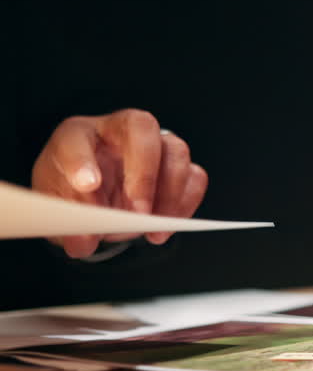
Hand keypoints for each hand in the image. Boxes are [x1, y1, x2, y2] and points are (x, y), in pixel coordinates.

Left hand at [31, 109, 207, 257]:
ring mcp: (154, 146)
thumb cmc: (72, 193)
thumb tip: (84, 243)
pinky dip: (185, 203)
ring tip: (154, 227)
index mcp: (79, 135)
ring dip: (170, 192)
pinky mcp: (178, 167)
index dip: (82, 161)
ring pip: (176, 151)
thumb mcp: (59, 208)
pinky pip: (195, 177)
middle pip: (142, 128)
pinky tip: (166, 227)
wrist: (92, 201)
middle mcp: (119, 132)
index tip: (86, 186)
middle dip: (143, 173)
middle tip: (138, 213)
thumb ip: (68, 224)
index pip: (78, 138)